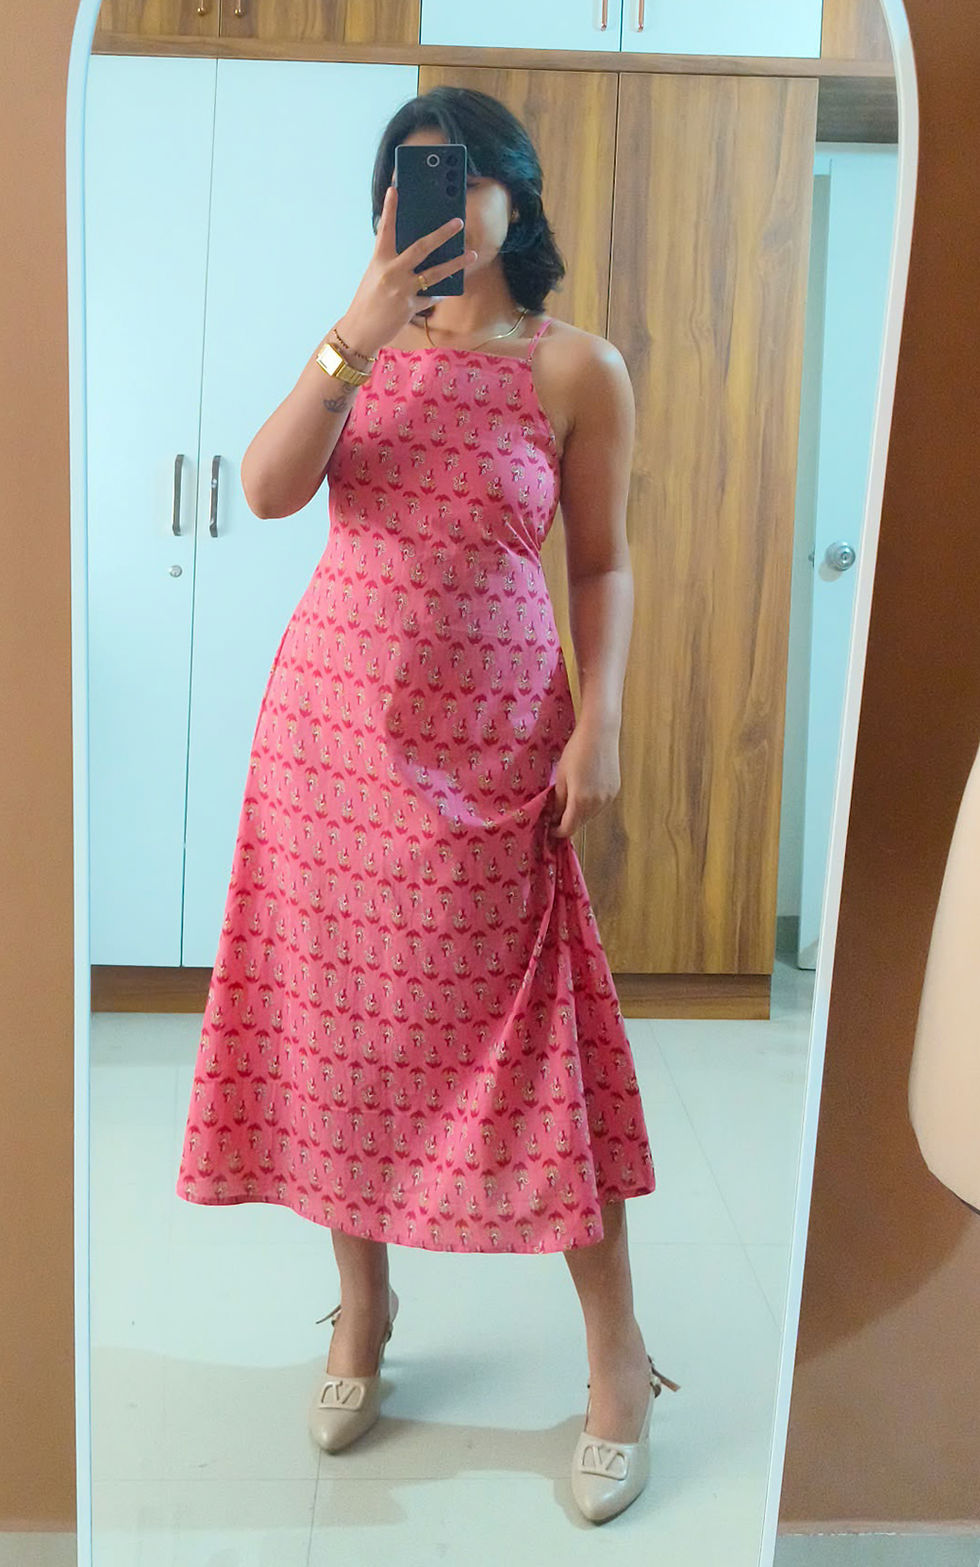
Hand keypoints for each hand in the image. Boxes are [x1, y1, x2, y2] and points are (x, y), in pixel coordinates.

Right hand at [338, 183, 477, 354]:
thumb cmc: (367, 301)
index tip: (394, 189)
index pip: (385, 229)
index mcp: (379, 260)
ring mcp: (402, 289)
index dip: (390, 208)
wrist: (360, 330)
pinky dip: (440, 292)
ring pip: (436, 273)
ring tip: (471, 255)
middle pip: (421, 247)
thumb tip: (415, 253)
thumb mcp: (375, 276)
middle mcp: (391, 272)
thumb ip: (392, 263)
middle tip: (458, 222)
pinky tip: (450, 288)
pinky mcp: (410, 307)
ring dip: (456, 263)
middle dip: (442, 234)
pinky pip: (431, 296)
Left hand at [549, 720, 621, 839]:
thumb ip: (558, 801)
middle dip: (568, 823)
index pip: (569, 828)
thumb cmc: (576, 751)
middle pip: (580, 824)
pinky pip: (599, 805)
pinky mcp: (614, 790)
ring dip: (579, 814)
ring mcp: (608, 798)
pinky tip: (583, 793)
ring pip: (591, 815)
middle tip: (555, 816)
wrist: (600, 733)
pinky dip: (590, 805)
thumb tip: (555, 816)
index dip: (557, 831)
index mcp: (580, 801)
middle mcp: (597, 804)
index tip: (549, 828)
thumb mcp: (561, 776)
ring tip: (568, 802)